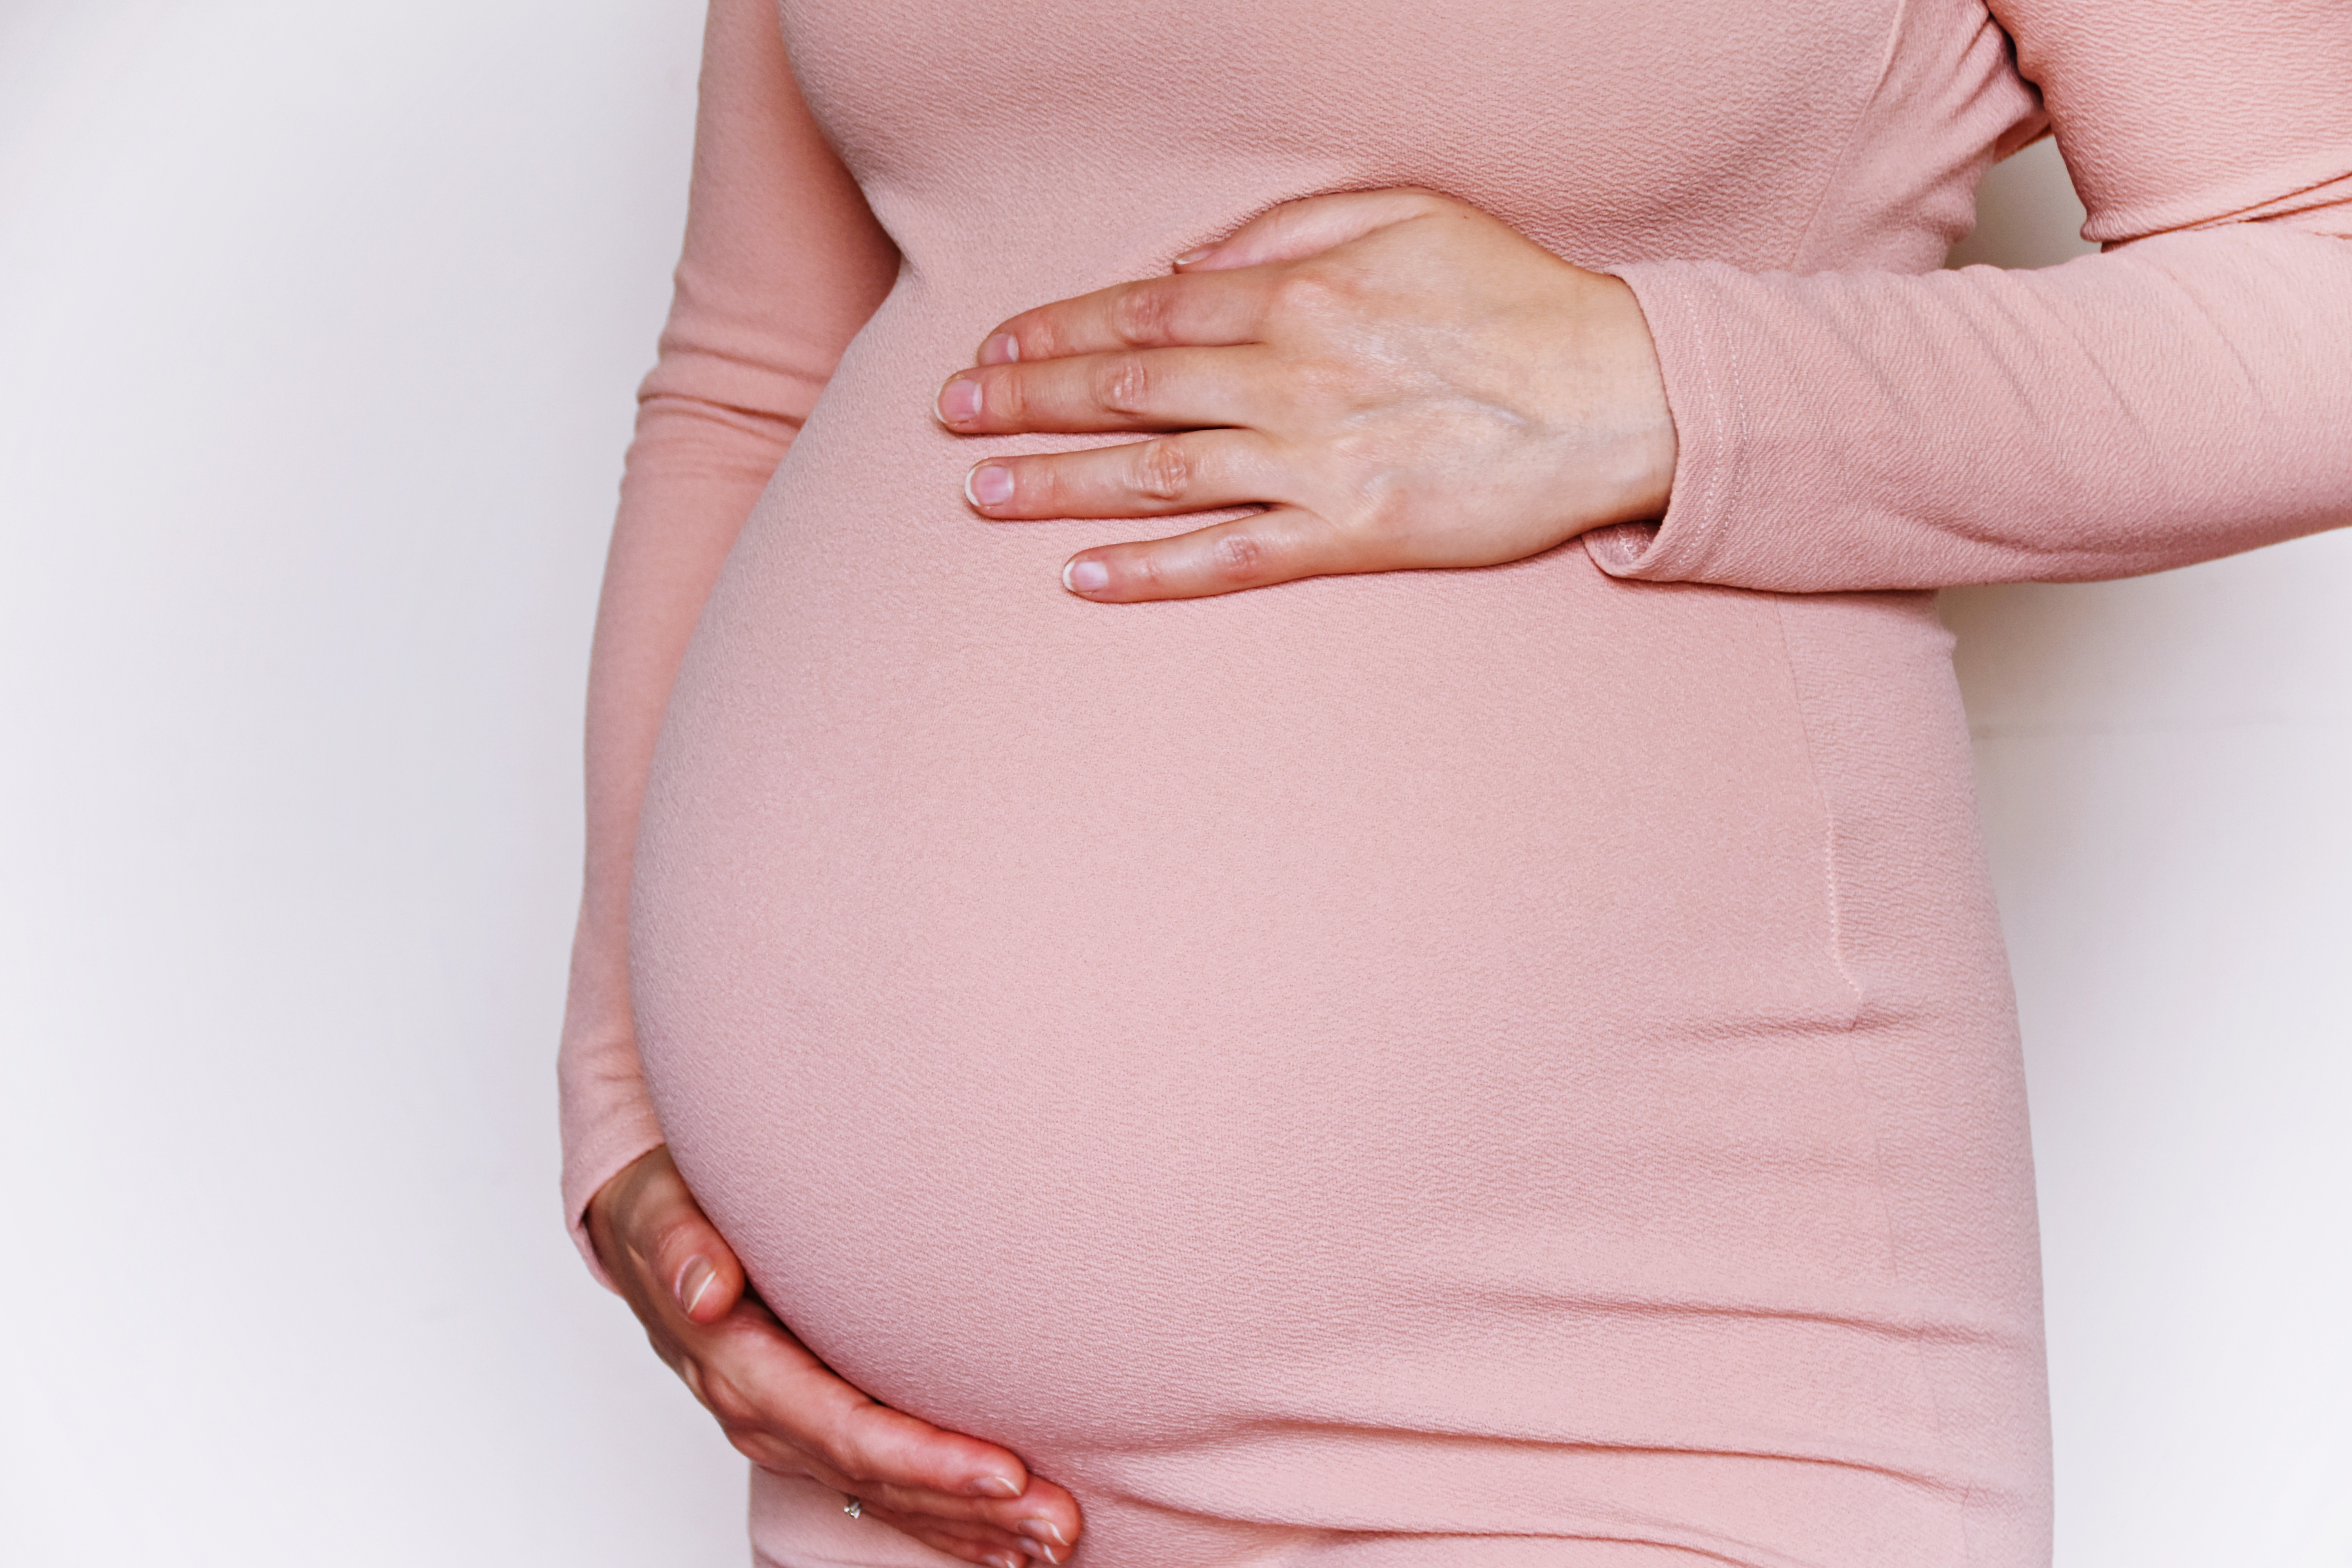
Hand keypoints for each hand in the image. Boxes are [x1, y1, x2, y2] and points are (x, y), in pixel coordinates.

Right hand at [587, 1146, 1081, 1567]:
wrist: (644, 1234)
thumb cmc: (665, 1211)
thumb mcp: (659, 1210)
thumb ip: (679, 1245)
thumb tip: (706, 1290)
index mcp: (737, 1367)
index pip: (843, 1430)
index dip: (923, 1460)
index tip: (1004, 1473)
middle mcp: (766, 1416)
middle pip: (877, 1478)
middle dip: (967, 1508)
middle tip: (1056, 1522)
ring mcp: (789, 1432)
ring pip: (883, 1496)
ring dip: (968, 1526)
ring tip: (1051, 1541)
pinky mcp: (810, 1432)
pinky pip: (876, 1489)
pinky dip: (941, 1518)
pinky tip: (1002, 1538)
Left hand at [937, 188, 1675, 600]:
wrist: (1617, 392)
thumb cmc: (1514, 296)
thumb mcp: (1406, 213)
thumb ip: (1288, 227)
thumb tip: (1186, 265)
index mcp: (1298, 293)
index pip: (1143, 311)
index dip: (1056, 331)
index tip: (993, 349)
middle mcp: (1290, 376)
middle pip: (1127, 389)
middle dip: (1026, 404)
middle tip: (950, 419)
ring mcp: (1317, 461)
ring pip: (1156, 474)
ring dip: (1057, 486)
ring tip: (978, 494)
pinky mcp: (1351, 535)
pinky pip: (1229, 558)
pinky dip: (1150, 571)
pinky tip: (1080, 579)